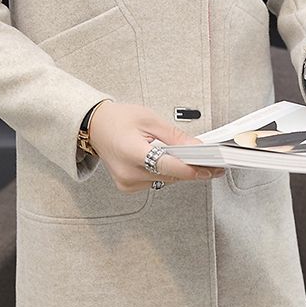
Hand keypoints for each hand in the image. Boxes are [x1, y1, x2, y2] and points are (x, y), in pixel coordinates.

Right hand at [88, 101, 225, 191]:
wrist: (94, 127)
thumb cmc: (118, 119)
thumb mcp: (149, 119)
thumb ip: (175, 136)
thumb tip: (198, 148)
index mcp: (131, 152)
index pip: (168, 166)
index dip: (192, 168)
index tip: (211, 168)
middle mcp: (128, 173)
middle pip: (170, 175)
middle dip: (190, 167)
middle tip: (209, 159)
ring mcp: (127, 183)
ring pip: (165, 180)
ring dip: (178, 170)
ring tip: (185, 155)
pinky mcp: (127, 187)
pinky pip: (155, 181)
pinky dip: (164, 172)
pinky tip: (164, 159)